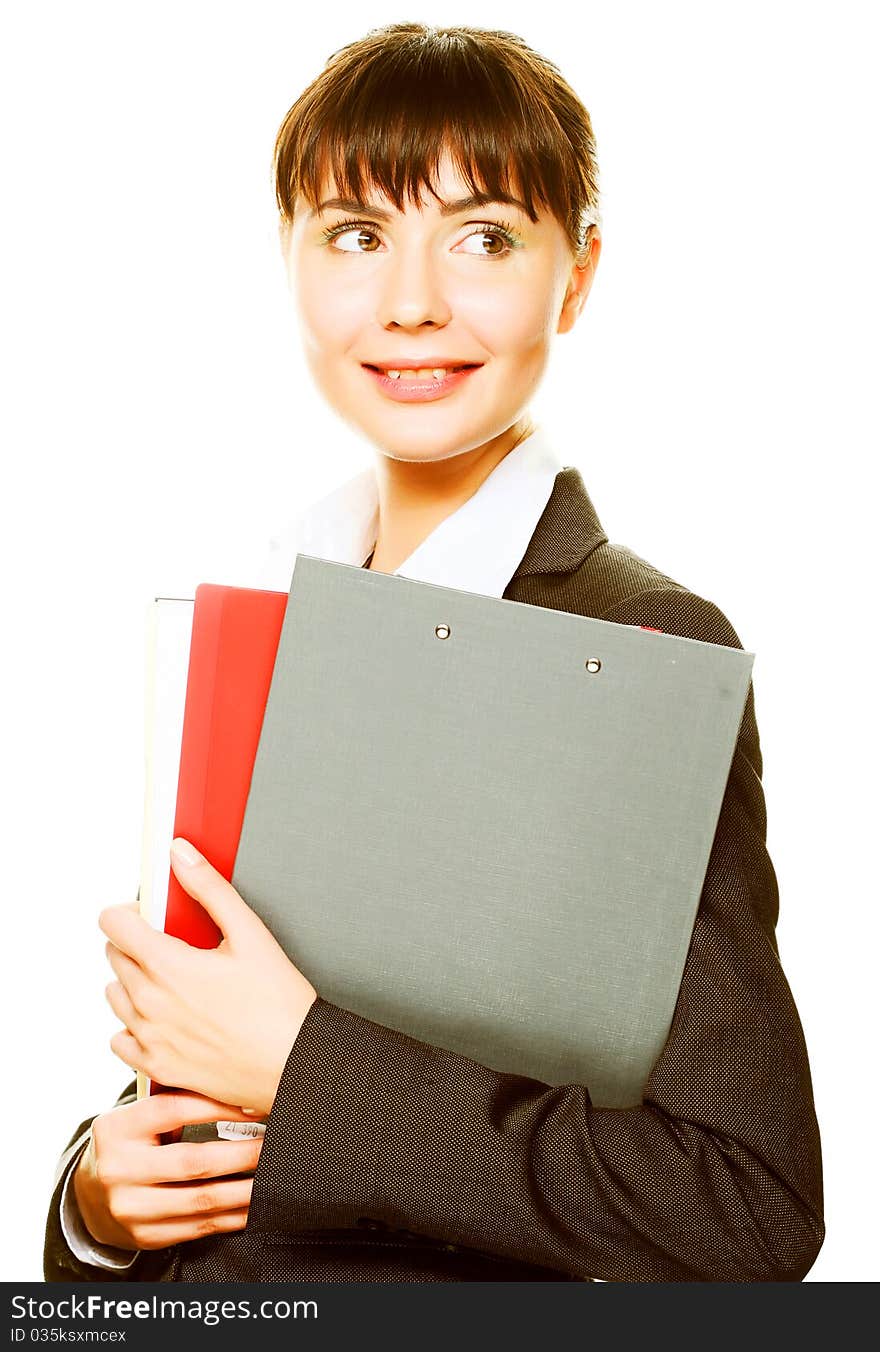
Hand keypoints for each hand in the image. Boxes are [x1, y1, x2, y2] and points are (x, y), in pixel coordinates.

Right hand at [74, 1092, 264, 1251]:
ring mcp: (131, 1207)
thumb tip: (237, 1088)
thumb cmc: (129, 1143)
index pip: (175, 1109)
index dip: (219, 1106)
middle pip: (194, 1161)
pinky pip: (199, 1227)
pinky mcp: (145, 1235)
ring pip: (202, 1199)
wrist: (90, 1194)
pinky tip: (252, 1204)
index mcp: (118, 1128)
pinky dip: (232, 1216)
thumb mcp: (136, 1116)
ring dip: (245, 1189)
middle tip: (274, 1144)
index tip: (254, 1107)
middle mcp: (120, 1168)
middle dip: (243, 1154)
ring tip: (272, 1176)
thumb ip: (174, 1100)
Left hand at [99, 839, 317, 1115]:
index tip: (153, 915)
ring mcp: (149, 1038)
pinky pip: (120, 1038)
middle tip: (177, 946)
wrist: (295, 1065)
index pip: (112, 923)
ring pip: (115, 995)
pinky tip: (168, 1017)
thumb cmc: (279, 1005)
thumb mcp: (250, 933)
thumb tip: (181, 855)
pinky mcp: (156, 1066)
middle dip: (137, 942)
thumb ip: (210, 888)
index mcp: (166, 965)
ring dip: (135, 981)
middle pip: (113, 955)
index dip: (131, 911)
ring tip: (176, 982)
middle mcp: (148, 1002)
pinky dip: (136, 1024)